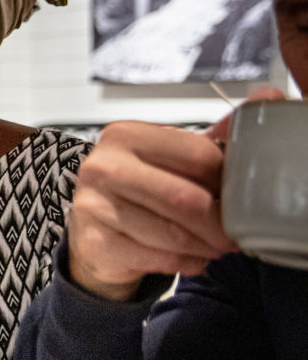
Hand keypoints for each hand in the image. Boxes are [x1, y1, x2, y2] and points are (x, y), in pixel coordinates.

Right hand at [65, 118, 247, 299]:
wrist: (91, 228)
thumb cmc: (138, 188)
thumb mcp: (170, 156)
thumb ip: (215, 135)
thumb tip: (268, 97)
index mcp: (125, 135)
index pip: (197, 155)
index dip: (225, 180)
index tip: (236, 195)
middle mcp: (103, 166)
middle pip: (185, 199)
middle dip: (219, 223)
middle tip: (235, 234)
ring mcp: (93, 206)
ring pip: (173, 234)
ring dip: (205, 246)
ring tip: (216, 246)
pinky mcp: (95, 242)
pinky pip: (158, 259)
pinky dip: (186, 262)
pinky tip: (191, 257)